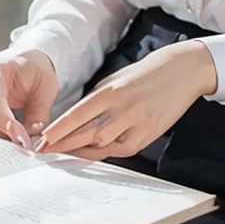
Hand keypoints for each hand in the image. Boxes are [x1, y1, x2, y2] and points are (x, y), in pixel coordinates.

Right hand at [0, 50, 59, 150]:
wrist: (25, 65)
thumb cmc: (35, 72)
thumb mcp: (46, 87)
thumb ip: (39, 112)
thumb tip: (32, 134)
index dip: (6, 123)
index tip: (22, 140)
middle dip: (7, 133)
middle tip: (27, 144)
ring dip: (4, 135)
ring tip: (23, 138)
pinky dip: (0, 135)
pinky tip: (14, 135)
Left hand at [34, 40, 217, 160]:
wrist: (183, 70)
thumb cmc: (145, 74)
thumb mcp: (117, 79)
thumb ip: (96, 100)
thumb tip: (73, 119)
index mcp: (112, 90)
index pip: (78, 114)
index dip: (58, 130)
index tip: (42, 140)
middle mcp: (123, 107)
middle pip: (87, 134)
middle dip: (64, 145)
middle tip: (45, 153)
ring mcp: (138, 122)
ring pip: (103, 145)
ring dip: (84, 150)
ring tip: (68, 152)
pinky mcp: (149, 134)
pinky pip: (122, 149)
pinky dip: (108, 151)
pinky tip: (97, 150)